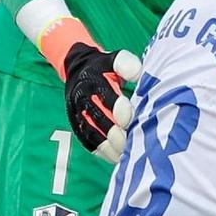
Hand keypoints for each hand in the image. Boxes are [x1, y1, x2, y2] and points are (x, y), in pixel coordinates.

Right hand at [62, 43, 139, 160]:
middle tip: (136, 143)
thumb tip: (137, 74)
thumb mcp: (115, 59)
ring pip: (93, 135)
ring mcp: (79, 115)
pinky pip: (89, 143)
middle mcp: (83, 100)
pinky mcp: (78, 126)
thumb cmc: (104, 67)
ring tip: (129, 154)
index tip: (134, 120)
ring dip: (111, 147)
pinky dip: (104, 152)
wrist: (79, 69)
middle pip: (100, 121)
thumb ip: (127, 64)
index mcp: (93, 82)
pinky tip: (119, 157)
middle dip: (118, 134)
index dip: (121, 110)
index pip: (107, 98)